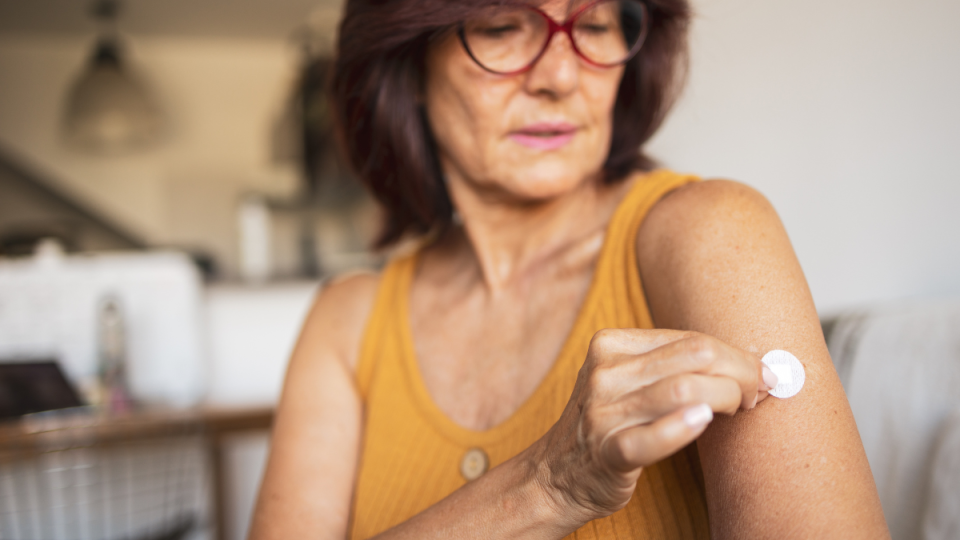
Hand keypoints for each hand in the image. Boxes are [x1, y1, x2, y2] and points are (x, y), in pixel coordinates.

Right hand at [531, 329, 774, 524]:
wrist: (557, 475)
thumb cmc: (610, 424)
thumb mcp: (629, 380)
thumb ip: (674, 365)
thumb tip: (748, 357)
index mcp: (610, 345)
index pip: (689, 339)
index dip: (734, 355)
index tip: (761, 372)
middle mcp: (604, 373)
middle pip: (693, 357)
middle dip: (740, 372)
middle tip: (760, 391)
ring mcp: (602, 413)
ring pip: (682, 391)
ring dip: (727, 398)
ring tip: (743, 408)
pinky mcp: (606, 452)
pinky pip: (649, 440)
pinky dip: (680, 429)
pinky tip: (703, 423)